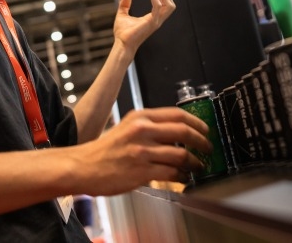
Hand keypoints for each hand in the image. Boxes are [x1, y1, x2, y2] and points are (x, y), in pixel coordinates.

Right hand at [76, 108, 210, 194]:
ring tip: (198, 165)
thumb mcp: (127, 127)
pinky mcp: (141, 171)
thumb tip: (177, 132)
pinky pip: (171, 172)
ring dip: (195, 161)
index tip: (205, 129)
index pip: (177, 114)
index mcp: (140, 117)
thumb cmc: (104, 150)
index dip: (197, 122)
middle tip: (208, 147)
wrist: (83, 167)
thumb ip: (149, 126)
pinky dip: (182, 175)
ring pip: (181, 154)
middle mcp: (142, 131)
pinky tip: (183, 176)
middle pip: (184, 131)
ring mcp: (142, 151)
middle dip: (202, 141)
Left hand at [113, 0, 175, 51]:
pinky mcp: (151, 22)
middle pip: (171, 5)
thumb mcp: (122, 15)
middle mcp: (157, 20)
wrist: (121, 44)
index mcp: (153, 19)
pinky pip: (158, 6)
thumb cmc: (122, 33)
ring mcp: (156, 21)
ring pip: (169, 6)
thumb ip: (125, 4)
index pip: (166, 6)